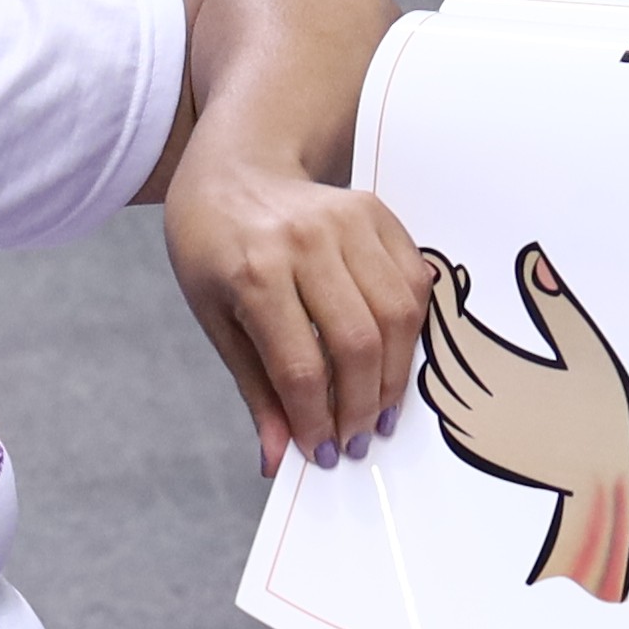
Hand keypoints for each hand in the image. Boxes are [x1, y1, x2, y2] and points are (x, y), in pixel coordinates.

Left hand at [163, 161, 427, 475]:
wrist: (234, 169)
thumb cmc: (214, 247)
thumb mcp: (215, 320)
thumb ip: (255, 389)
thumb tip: (276, 459)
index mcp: (254, 272)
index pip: (300, 367)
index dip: (316, 420)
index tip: (321, 452)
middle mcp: (305, 242)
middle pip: (358, 344)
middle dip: (361, 406)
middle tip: (356, 440)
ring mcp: (348, 221)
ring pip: (397, 315)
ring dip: (395, 377)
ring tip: (379, 411)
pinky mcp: (377, 213)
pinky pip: (413, 282)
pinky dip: (411, 331)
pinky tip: (393, 360)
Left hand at [419, 245, 628, 601]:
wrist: (598, 484)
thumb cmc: (602, 417)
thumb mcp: (586, 352)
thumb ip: (553, 306)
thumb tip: (530, 265)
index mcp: (502, 373)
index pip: (453, 323)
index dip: (441, 291)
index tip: (440, 267)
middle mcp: (478, 401)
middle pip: (436, 349)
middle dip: (435, 313)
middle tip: (442, 286)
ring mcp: (471, 427)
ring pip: (432, 378)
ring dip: (434, 348)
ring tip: (449, 325)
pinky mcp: (472, 446)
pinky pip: (441, 407)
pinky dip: (441, 380)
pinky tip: (457, 367)